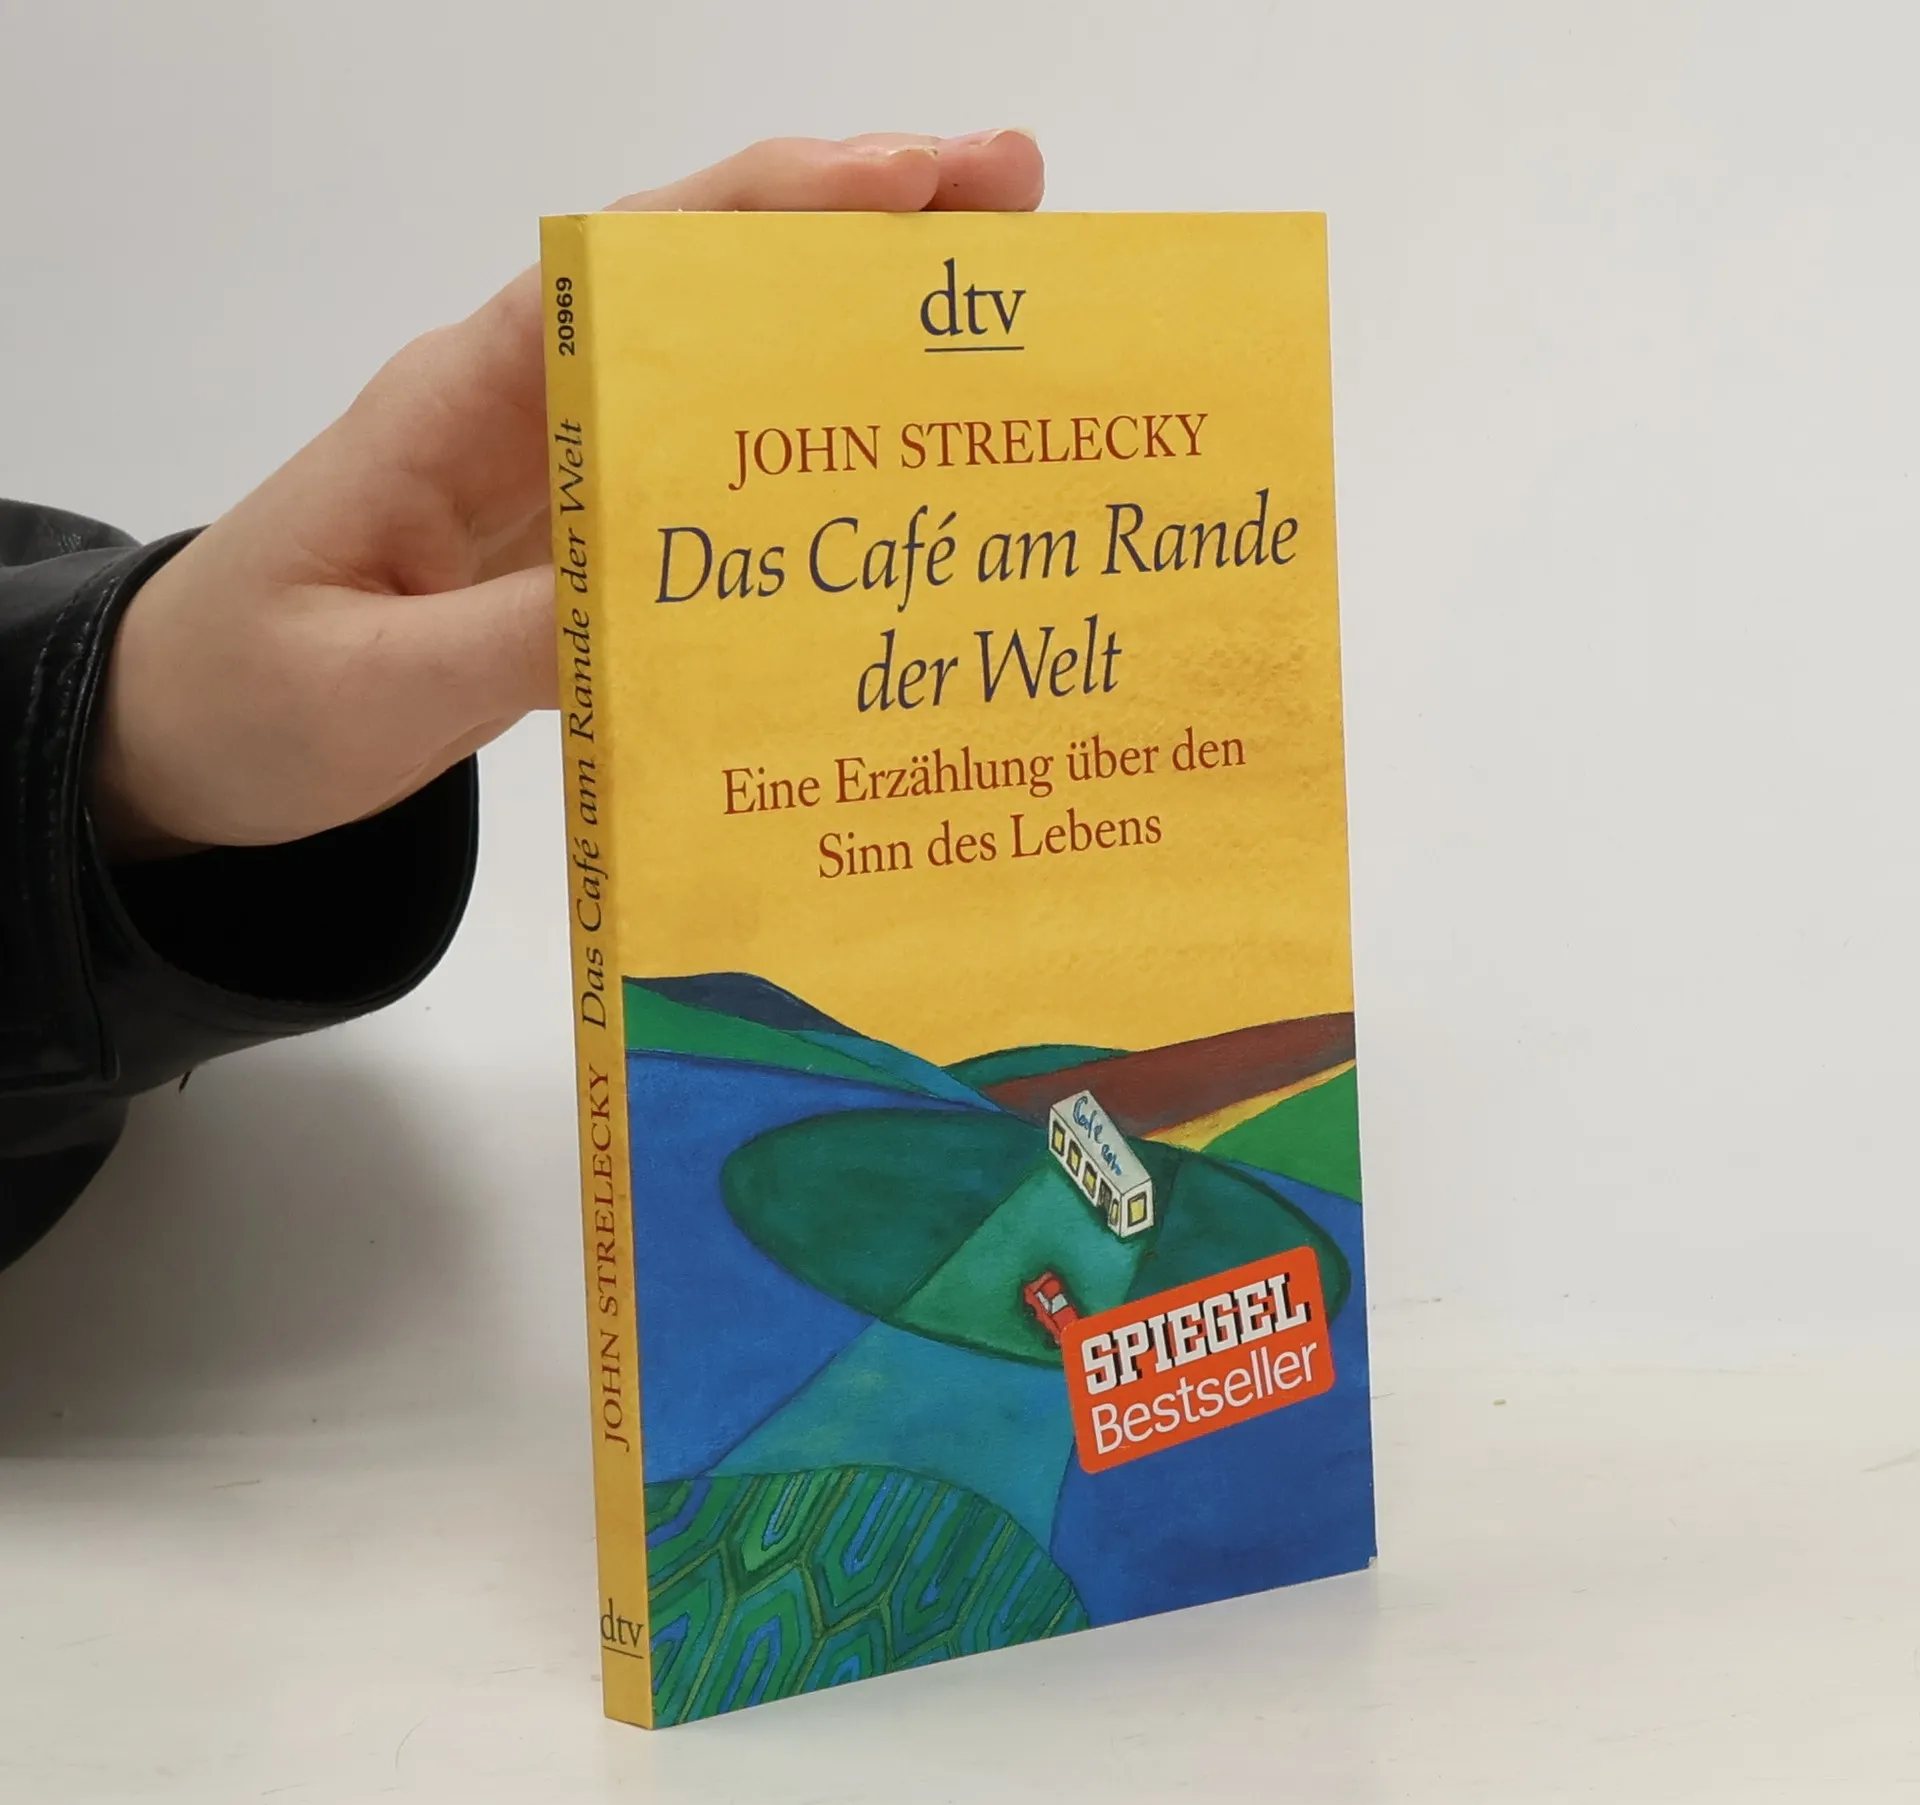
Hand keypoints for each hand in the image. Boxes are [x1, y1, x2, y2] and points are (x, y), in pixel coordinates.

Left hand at [90, 130, 1044, 857]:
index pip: (640, 265)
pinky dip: (798, 466)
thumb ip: (520, 640)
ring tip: (986, 329)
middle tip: (1017, 220)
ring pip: (722, 380)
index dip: (780, 208)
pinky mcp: (572, 548)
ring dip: (848, 345)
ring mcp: (558, 477)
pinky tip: (880, 487)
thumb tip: (684, 605)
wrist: (172, 743)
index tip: (914, 184)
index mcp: (466, 399)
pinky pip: (704, 487)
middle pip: (710, 290)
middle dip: (858, 240)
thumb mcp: (375, 683)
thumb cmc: (242, 698)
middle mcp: (526, 411)